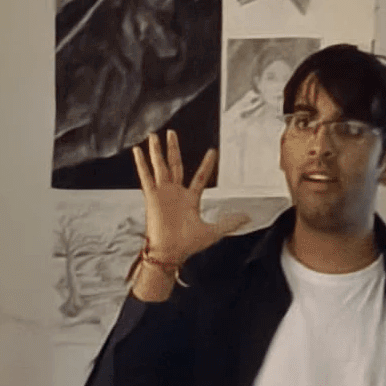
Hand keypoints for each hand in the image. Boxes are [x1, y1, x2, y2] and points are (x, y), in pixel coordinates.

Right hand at [131, 130, 249, 275]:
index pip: (199, 177)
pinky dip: (142, 164)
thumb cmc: (188, 245)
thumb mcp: (213, 231)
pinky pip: (146, 177)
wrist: (170, 252)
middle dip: (173, 149)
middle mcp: (175, 193)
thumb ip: (229, 223)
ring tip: (154, 135)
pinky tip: (138, 151)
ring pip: (160, 166)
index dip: (206, 164)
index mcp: (190, 199)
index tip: (212, 151)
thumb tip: (247, 218)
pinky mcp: (152, 196)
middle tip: (171, 133)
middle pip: (175, 165)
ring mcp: (163, 193)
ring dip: (157, 151)